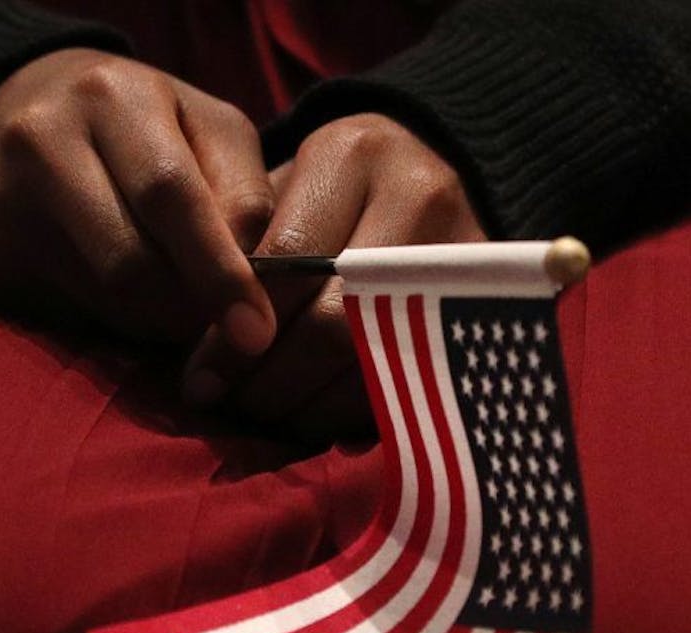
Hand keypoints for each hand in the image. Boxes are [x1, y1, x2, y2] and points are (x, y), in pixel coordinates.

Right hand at [0, 48, 276, 352]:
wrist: (6, 114)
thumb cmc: (134, 127)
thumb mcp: (202, 128)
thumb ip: (243, 194)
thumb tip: (260, 283)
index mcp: (112, 98)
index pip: (172, 197)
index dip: (220, 272)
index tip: (256, 330)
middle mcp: (43, 142)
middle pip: (134, 265)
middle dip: (191, 309)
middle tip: (221, 324)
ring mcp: (1, 203)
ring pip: (105, 302)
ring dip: (158, 322)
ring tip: (174, 301)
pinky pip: (69, 319)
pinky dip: (113, 325)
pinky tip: (120, 299)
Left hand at [182, 113, 486, 440]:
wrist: (435, 164)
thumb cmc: (332, 189)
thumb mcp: (283, 188)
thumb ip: (243, 259)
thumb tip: (206, 364)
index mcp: (351, 155)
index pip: (286, 264)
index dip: (237, 337)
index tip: (202, 383)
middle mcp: (417, 196)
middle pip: (336, 321)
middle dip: (273, 381)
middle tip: (235, 410)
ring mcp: (463, 251)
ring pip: (378, 360)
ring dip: (313, 407)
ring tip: (272, 420)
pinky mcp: (488, 303)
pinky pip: (416, 380)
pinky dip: (361, 411)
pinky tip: (324, 419)